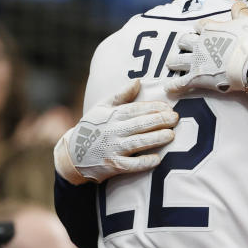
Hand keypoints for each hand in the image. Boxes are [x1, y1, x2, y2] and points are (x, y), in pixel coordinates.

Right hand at [54, 79, 177, 184]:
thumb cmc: (91, 128)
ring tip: (171, 135)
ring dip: (155, 139)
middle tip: (175, 118)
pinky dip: (144, 162)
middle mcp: (112, 131)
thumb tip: (138, 81)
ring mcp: (112, 149)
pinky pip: (131, 165)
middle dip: (158, 121)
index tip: (168, 107)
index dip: (152, 108)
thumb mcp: (101, 108)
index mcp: (111, 116)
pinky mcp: (113, 166)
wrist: (72, 155)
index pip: (135, 110)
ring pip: (137, 143)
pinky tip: (157, 159)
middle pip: (139, 124)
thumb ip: (121, 96)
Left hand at [165, 2, 247, 93]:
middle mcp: (199, 44)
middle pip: (184, 41)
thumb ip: (240, 11)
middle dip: (184, 43)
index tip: (202, 31)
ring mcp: (196, 61)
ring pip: (178, 61)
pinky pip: (181, 83)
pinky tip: (168, 88)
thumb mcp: (247, 21)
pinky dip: (174, 86)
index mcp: (210, 29)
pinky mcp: (197, 77)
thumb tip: (238, 3)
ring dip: (174, 62)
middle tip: (183, 46)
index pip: (199, 25)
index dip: (200, 28)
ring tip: (171, 64)